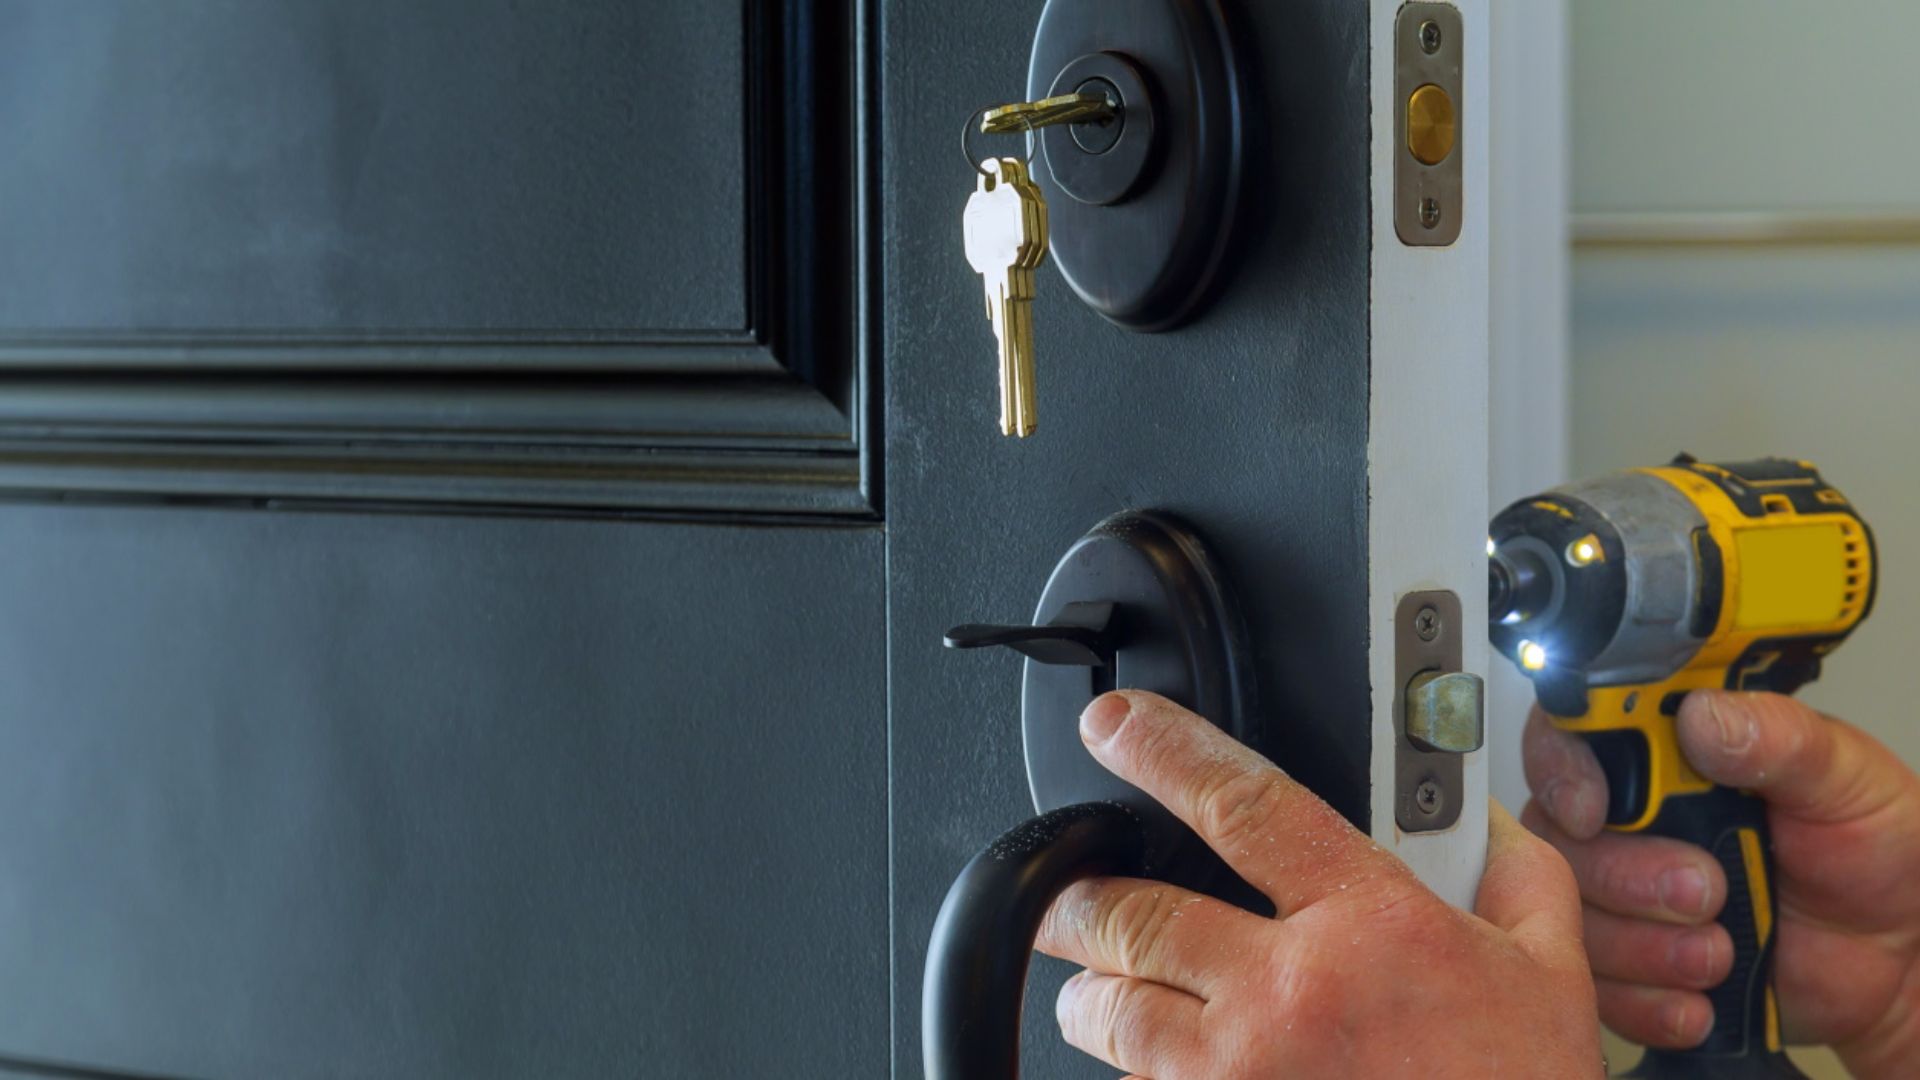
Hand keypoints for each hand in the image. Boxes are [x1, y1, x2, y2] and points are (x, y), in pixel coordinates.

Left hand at [1033, 690, 1601, 1078]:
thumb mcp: (1550, 974)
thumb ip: (1515, 877)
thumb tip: (1486, 821)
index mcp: (1368, 925)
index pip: (1242, 804)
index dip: (1163, 751)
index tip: (1113, 727)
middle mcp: (1289, 996)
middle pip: (1136, 914)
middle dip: (1083, 898)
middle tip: (1073, 891)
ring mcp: (1244, 1074)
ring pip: (1114, 1011)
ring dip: (1094, 991)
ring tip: (1097, 983)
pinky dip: (1141, 1071)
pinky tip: (1168, 1064)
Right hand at [1522, 691, 1919, 1076]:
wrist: (1900, 960)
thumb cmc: (1875, 855)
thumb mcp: (1845, 779)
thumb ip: (1779, 737)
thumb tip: (1702, 715)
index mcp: (1670, 752)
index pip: (1569, 735)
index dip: (1563, 770)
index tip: (1595, 810)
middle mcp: (1633, 816)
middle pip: (1561, 836)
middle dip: (1627, 876)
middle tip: (1705, 890)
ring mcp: (1627, 891)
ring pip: (1573, 914)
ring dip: (1643, 945)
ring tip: (1719, 951)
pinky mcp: (1633, 960)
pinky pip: (1597, 984)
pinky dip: (1647, 999)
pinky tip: (1700, 995)